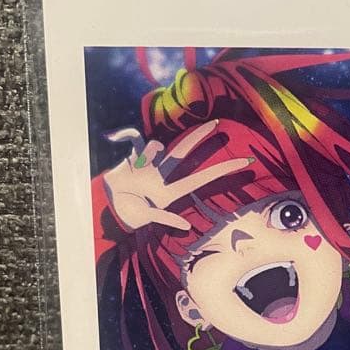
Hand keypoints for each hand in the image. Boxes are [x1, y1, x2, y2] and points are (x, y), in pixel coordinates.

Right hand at [102, 119, 252, 232]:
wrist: (104, 205)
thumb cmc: (127, 214)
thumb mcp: (146, 218)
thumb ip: (165, 218)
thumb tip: (186, 226)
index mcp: (171, 192)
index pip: (202, 178)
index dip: (223, 170)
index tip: (244, 163)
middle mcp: (164, 176)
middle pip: (186, 151)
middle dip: (201, 136)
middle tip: (219, 123)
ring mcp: (151, 166)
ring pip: (157, 146)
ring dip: (148, 153)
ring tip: (136, 170)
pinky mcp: (135, 158)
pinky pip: (137, 144)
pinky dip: (130, 145)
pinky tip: (121, 151)